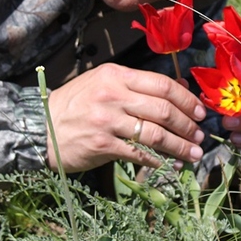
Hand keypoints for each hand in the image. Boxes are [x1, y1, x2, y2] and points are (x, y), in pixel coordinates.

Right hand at [46, 63, 206, 171]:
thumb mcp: (103, 83)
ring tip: (192, 154)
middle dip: (187, 125)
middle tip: (199, 136)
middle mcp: (113, 95)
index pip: (162, 84)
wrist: (40, 126)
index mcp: (116, 75)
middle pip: (163, 109)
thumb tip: (180, 90)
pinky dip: (158, 161)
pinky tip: (167, 165)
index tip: (200, 112)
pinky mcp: (102, 144)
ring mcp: (107, 120)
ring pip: (155, 134)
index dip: (186, 100)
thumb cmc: (75, 104)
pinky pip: (139, 154)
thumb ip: (138, 86)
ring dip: (179, 146)